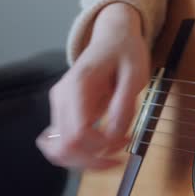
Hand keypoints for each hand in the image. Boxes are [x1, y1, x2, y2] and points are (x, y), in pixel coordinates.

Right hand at [37, 3, 149, 169]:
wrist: (113, 36)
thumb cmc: (126, 52)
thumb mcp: (135, 74)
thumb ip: (125, 104)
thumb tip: (116, 134)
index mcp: (77, 86)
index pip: (77, 133)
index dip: (100, 147)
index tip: (124, 140)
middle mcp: (62, 97)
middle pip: (64, 147)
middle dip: (94, 159)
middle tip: (121, 150)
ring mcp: (59, 105)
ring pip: (59, 150)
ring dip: (87, 160)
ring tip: (113, 148)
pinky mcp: (62, 111)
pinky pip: (62, 143)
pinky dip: (79, 154)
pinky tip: (100, 148)